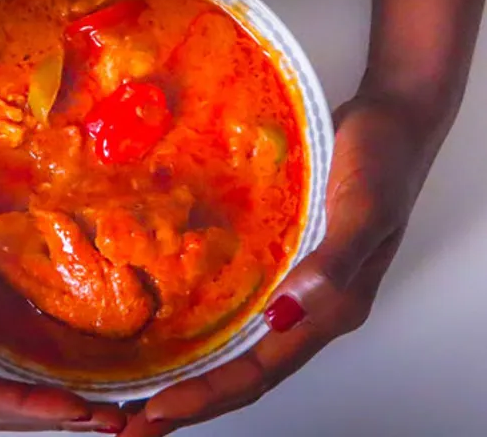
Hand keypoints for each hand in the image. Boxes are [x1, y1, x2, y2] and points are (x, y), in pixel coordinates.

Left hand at [119, 92, 438, 435]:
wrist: (392, 116)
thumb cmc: (383, 158)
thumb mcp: (365, 207)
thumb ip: (333, 263)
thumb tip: (284, 316)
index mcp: (331, 310)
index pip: (261, 372)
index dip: (209, 396)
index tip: (156, 410)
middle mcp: (308, 310)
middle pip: (243, 373)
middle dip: (190, 402)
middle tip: (131, 425)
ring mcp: (293, 290)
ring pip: (236, 348)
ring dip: (191, 376)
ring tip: (140, 395)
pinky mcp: (278, 264)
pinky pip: (234, 311)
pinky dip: (200, 332)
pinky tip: (167, 332)